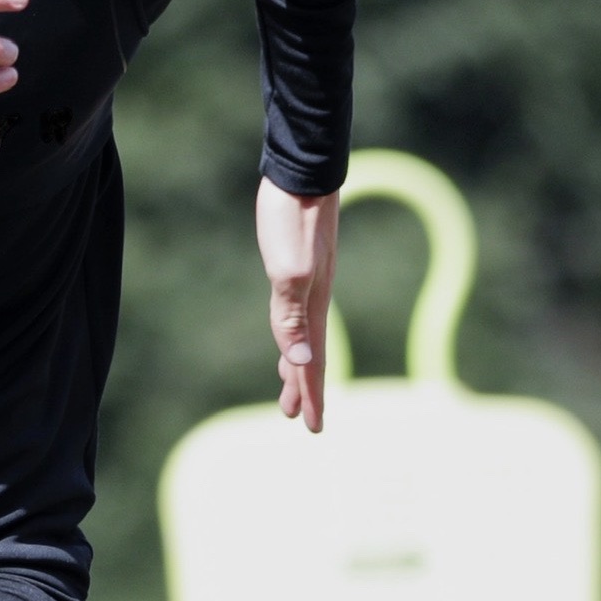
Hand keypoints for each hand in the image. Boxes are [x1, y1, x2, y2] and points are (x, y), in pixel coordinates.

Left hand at [257, 180, 338, 431]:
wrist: (302, 172)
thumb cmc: (292, 217)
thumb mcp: (289, 269)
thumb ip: (291, 316)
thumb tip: (299, 361)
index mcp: (311, 304)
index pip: (311, 362)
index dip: (310, 395)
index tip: (311, 428)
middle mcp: (312, 297)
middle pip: (308, 354)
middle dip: (303, 388)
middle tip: (296, 419)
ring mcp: (306, 281)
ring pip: (302, 335)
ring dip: (296, 364)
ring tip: (288, 388)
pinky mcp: (297, 265)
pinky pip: (295, 313)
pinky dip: (292, 333)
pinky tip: (288, 331)